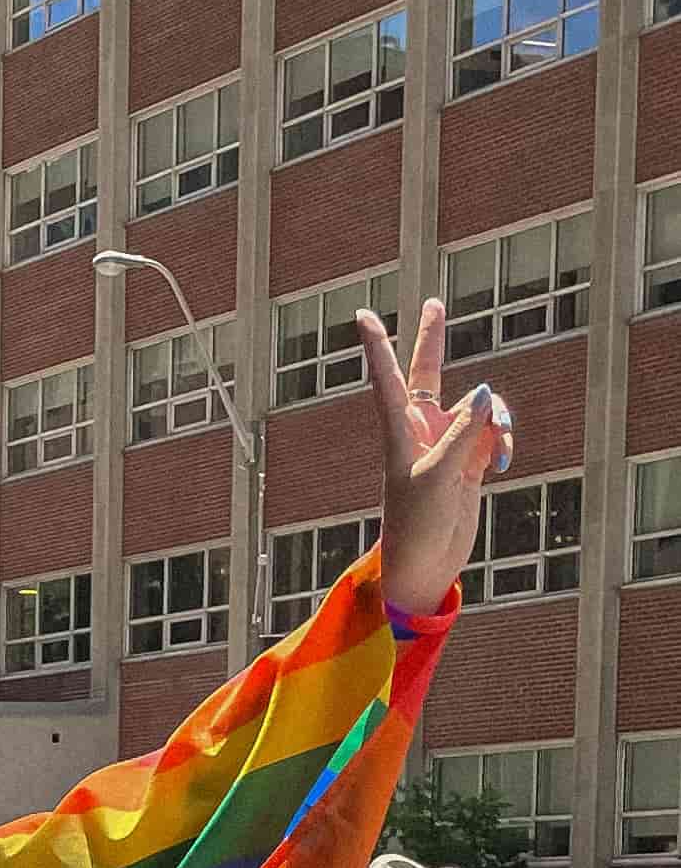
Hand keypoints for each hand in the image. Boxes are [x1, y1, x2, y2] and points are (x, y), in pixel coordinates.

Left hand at [361, 302, 512, 618]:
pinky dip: (504, 440)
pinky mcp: (470, 460)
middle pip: (427, 373)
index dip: (378, 345)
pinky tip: (504, 461)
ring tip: (502, 442)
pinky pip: (493, 433)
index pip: (388, 378)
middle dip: (432, 339)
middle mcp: (422, 430)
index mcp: (400, 431)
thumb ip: (464, 433)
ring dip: (496, 415)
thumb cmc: (416, 525)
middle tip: (434, 302)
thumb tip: (486, 392)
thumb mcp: (439, 477)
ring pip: (478, 405)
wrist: (426, 564)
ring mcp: (447, 443)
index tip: (363, 315)